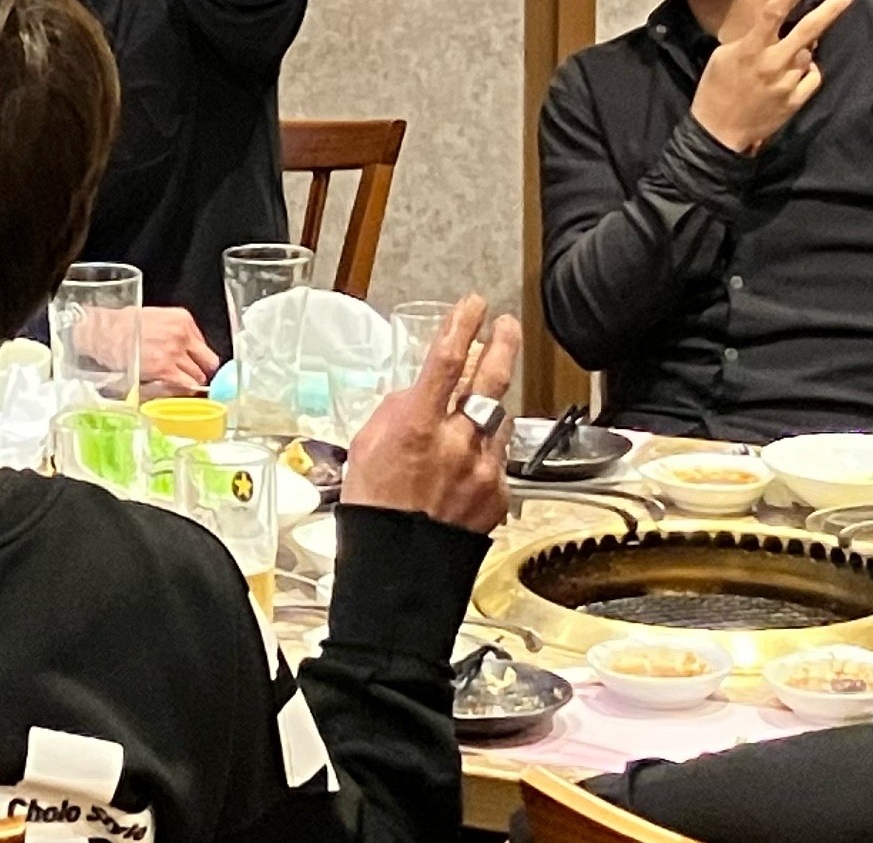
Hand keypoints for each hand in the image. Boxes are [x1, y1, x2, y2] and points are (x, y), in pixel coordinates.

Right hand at [132, 307, 218, 397]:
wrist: (104, 332)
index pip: (204, 345)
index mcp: (183, 319)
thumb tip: (186, 349)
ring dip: (190, 382)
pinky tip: (175, 389)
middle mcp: (183, 335)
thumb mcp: (157, 318)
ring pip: (198, 376)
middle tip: (191, 377)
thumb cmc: (123, 325)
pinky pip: (185, 384)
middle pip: (208, 362)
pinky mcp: (165, 369)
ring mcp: (175, 353)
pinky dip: (183, 390)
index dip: (199, 358)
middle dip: (201, 371)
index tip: (196, 365)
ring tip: (177, 384)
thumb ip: (176, 332)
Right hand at [341, 293, 522, 533]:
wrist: (399, 567)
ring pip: (498, 419)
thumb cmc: (374, 509)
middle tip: (506, 327)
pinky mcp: (498, 492)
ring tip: (477, 407)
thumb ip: (398, 412)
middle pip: (491, 379)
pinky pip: (498, 458)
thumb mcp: (366, 446)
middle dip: (502, 345)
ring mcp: (483, 468)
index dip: (462, 325)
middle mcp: (456, 442)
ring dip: (490, 408)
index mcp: (418, 426)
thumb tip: (419, 392)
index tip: (472, 306)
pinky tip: (469, 461)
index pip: (447, 360)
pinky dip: (485, 452)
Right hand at [689, 0, 857, 154]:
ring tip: (782, 59)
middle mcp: (772, 64)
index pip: (773, 14)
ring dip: (803, 51)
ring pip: (808, 55)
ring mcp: (786, 84)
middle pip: (807, 32)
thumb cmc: (716, 89)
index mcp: (751, 50)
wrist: (718, 132)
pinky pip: (812, 76)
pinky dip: (807, 71)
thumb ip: (751, 39)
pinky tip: (792, 75)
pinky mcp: (795, 101)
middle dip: (830, 10)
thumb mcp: (724, 56)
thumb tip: (778, 29)